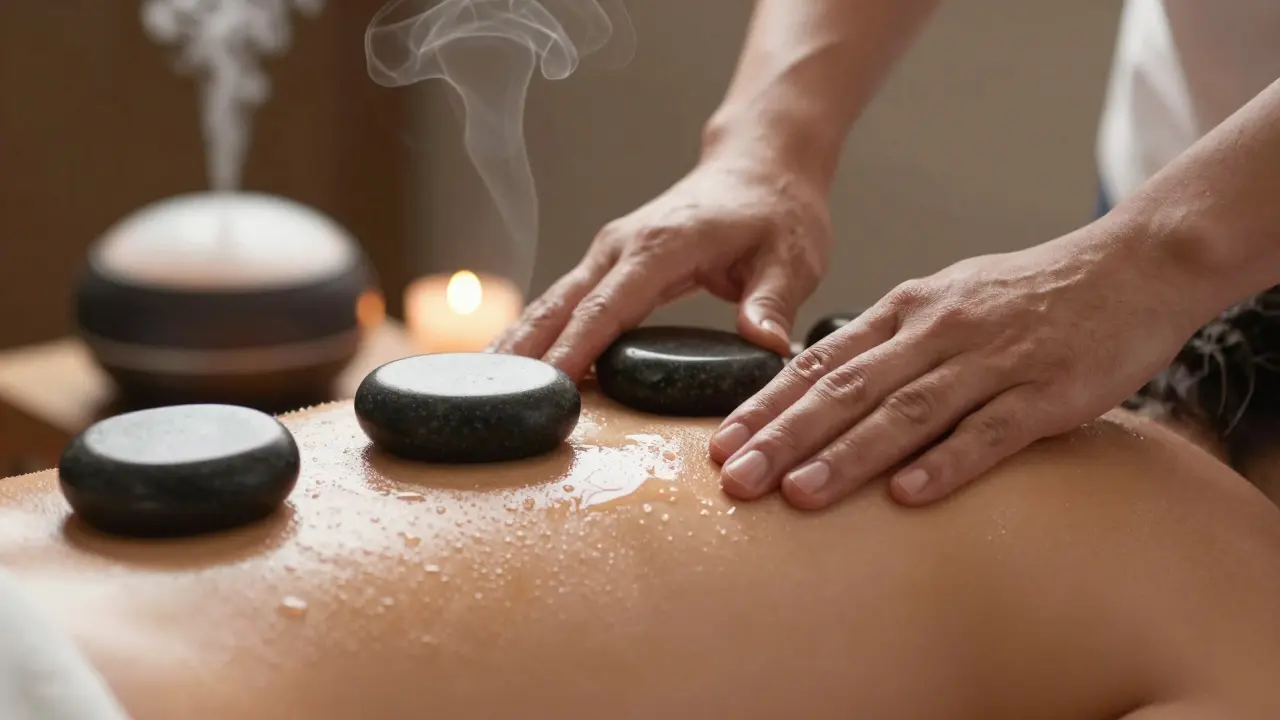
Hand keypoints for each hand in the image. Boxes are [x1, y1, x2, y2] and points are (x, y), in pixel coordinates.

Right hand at [488, 156, 831, 378]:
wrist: (758, 165)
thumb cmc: (777, 210)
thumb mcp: (791, 256)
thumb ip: (774, 301)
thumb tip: (766, 345)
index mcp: (662, 246)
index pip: (607, 306)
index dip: (575, 349)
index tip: (547, 387)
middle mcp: (622, 246)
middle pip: (559, 304)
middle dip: (524, 352)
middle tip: (490, 402)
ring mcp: (609, 251)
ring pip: (551, 302)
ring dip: (519, 343)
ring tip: (484, 392)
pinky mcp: (608, 261)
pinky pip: (564, 301)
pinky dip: (538, 332)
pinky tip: (518, 367)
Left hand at [710, 219, 1209, 508]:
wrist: (1132, 266)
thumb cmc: (1029, 293)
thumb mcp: (945, 301)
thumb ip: (887, 342)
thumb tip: (823, 384)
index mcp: (907, 309)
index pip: (820, 361)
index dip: (767, 405)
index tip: (721, 444)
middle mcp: (938, 330)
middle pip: (848, 388)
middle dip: (786, 436)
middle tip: (736, 479)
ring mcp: (993, 360)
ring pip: (907, 410)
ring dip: (849, 454)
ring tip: (800, 494)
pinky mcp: (1047, 392)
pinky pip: (990, 432)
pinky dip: (947, 463)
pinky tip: (907, 495)